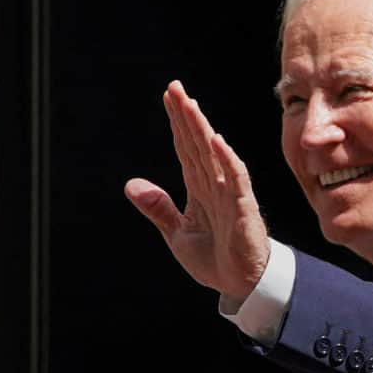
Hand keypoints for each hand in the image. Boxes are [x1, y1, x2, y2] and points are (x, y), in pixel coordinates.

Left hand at [125, 80, 269, 301]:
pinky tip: (217, 140)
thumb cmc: (215, 258)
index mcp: (199, 188)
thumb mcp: (177, 234)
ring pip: (213, 154)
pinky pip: (235, 180)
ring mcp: (229, 194)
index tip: (169, 96)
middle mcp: (214, 184)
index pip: (186, 148)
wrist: (240, 285)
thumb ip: (158, 208)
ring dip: (202, 129)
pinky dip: (227, 159)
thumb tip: (130, 185)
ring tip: (189, 105)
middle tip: (174, 87)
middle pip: (198, 143)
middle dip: (186, 115)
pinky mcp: (242, 209)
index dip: (177, 123)